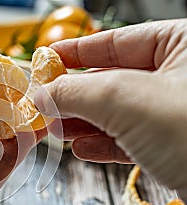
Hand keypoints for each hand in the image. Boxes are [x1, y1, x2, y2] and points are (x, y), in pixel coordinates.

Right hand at [34, 19, 186, 198]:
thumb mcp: (126, 100)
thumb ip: (77, 91)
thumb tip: (43, 94)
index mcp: (183, 45)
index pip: (116, 42)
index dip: (75, 52)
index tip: (47, 61)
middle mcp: (181, 78)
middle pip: (113, 80)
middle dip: (75, 96)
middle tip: (45, 103)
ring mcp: (177, 113)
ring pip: (119, 113)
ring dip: (84, 124)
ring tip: (57, 129)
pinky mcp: (175, 145)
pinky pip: (131, 139)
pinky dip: (103, 144)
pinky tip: (83, 149)